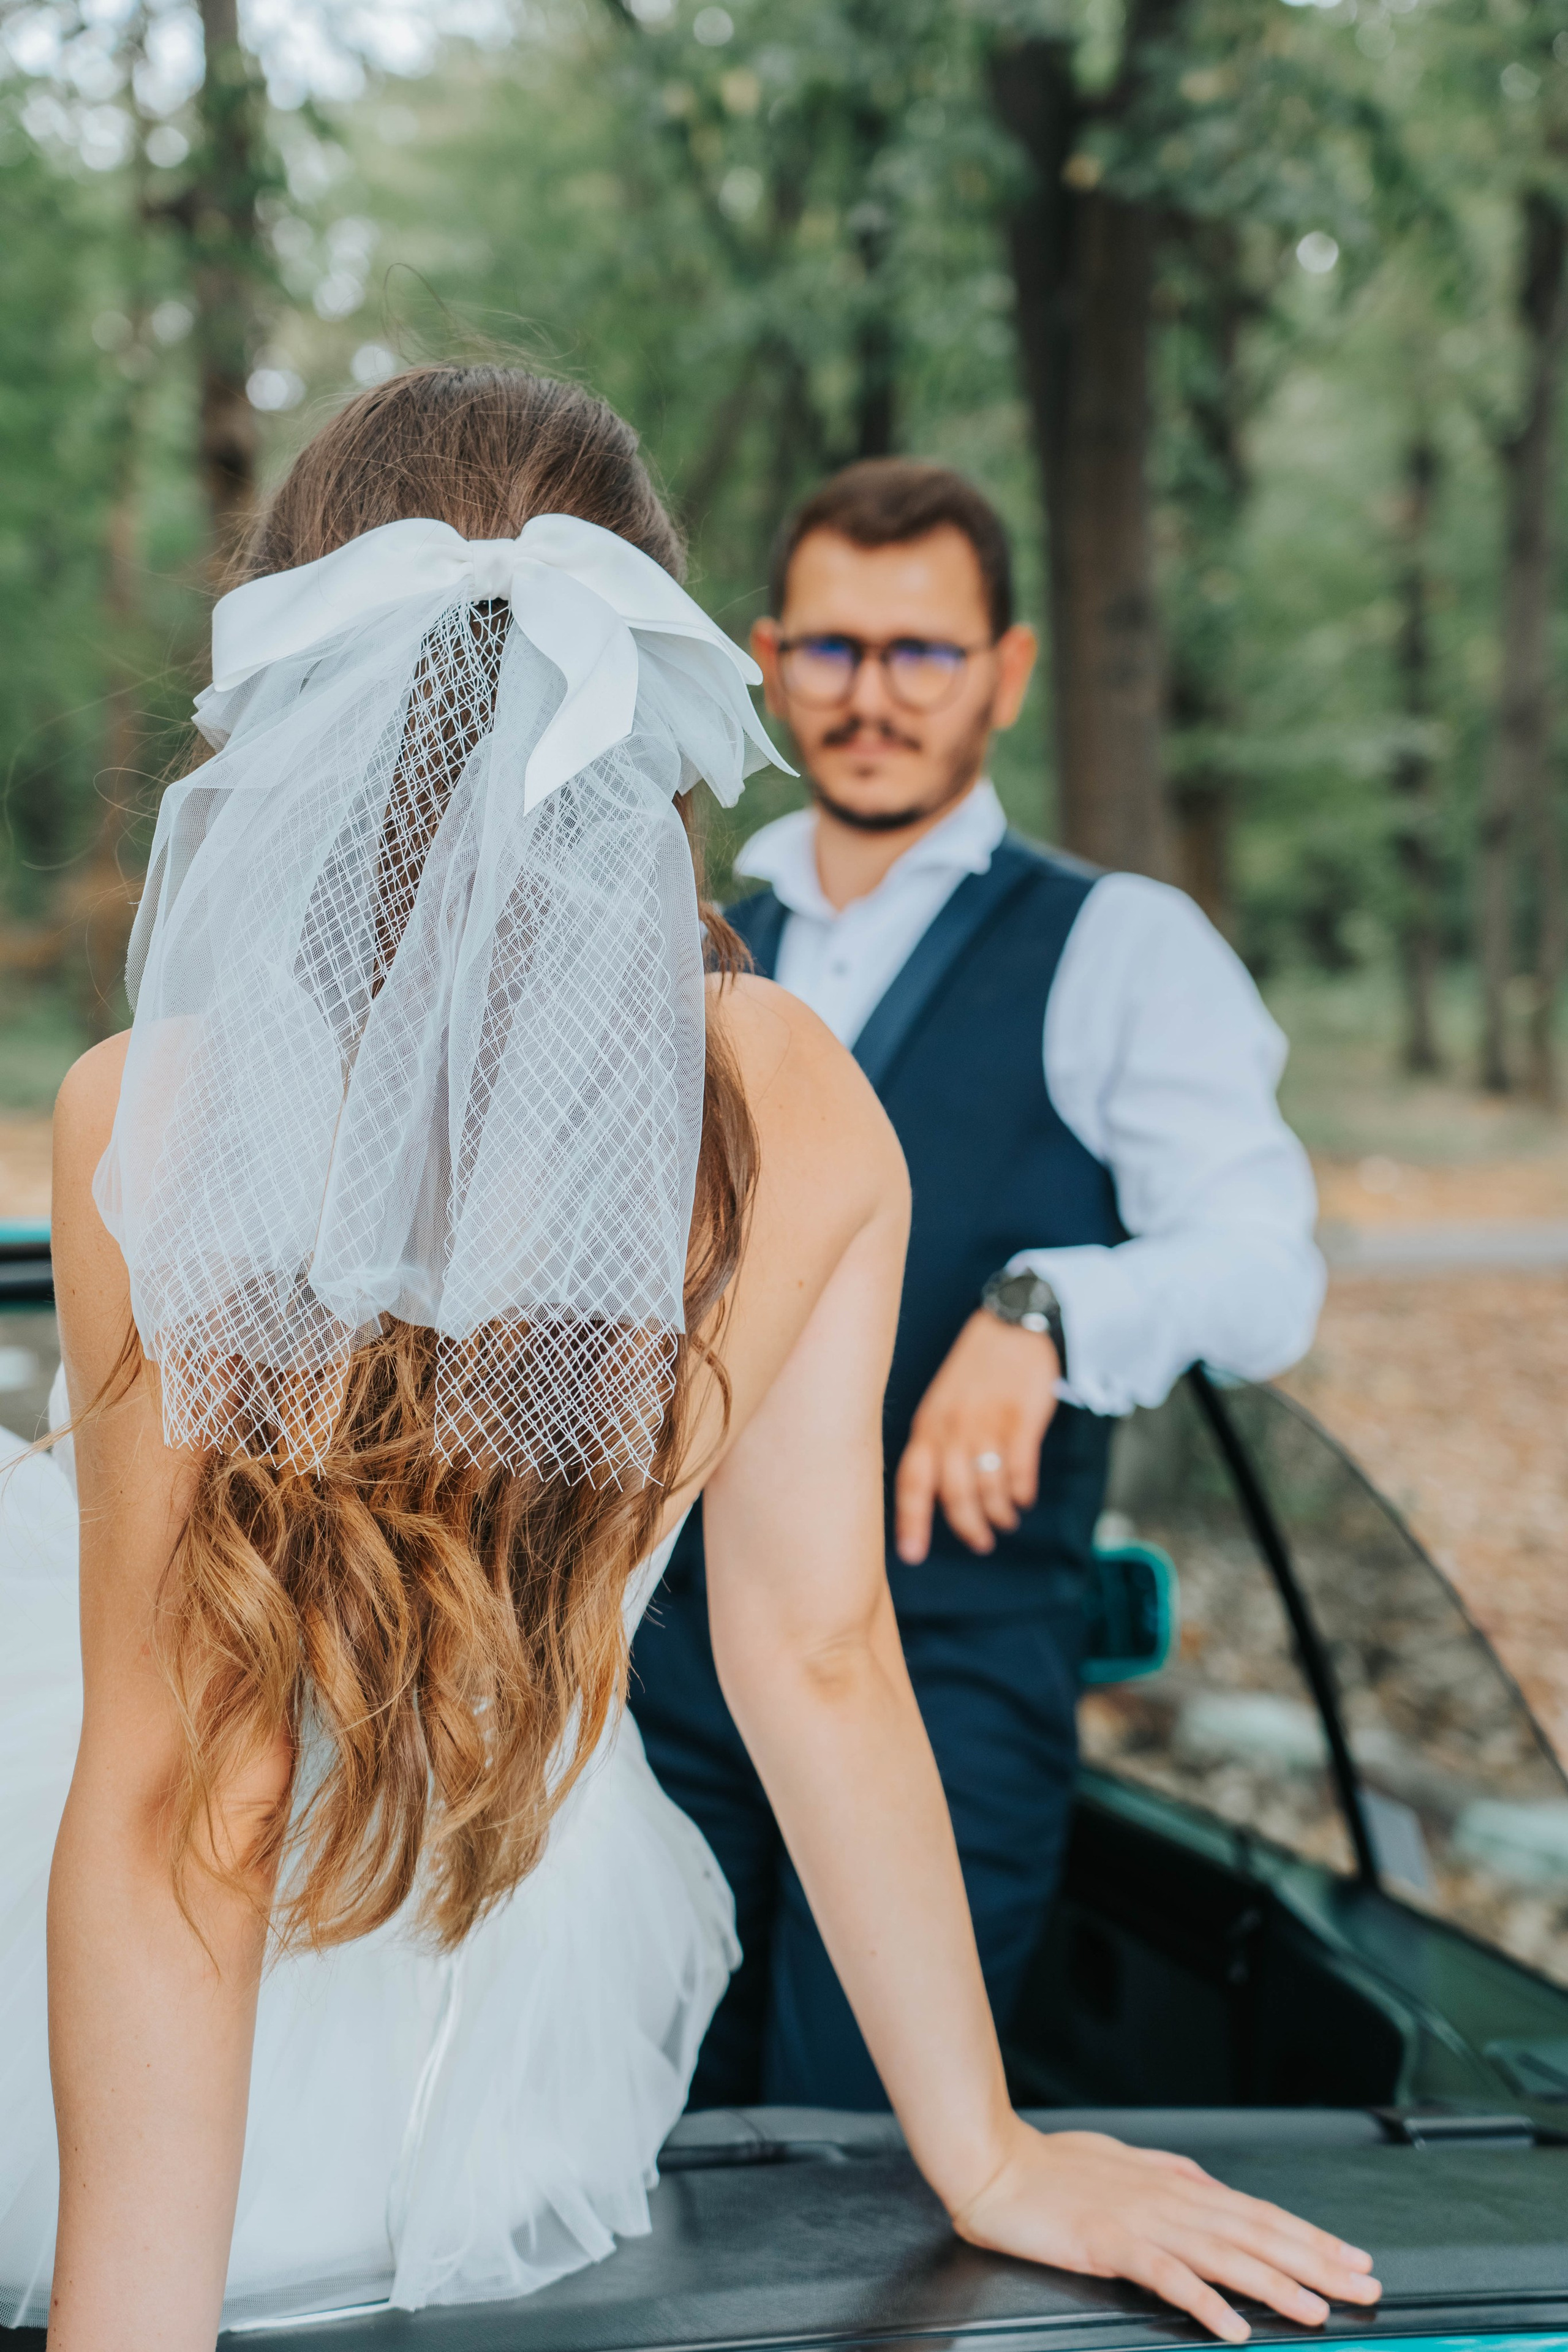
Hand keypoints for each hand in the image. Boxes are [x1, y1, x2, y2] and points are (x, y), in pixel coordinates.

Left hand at [894, 1309, 1059, 1562]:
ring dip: (998, 1513)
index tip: (911, 1555)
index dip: (910, 1521)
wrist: (1014, 1326)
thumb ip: (936, 1442)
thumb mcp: (942, 1401)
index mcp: (928, 1425)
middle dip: (967, 1527)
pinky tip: (1023, 1497)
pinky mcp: (1022, 1419)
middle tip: (980, 1543)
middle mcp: (953, 1427)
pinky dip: (1021, 1491)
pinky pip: (1019, 1470)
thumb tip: (932, 1492)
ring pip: (987, 1487)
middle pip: (954, 1494)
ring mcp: (988, 1423)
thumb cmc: (976, 1368)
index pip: (912, 1481)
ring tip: (1005, 1520)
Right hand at [949, 2120, 1381, 2342]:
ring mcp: (1142, 2221)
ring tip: (1317, 2309)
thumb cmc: (1052, 2167)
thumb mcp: (1122, 2162)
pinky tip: (1233, 2327)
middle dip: (1315, 2261)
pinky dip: (1204, 2301)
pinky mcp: (1110, 2243)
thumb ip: (1168, 2173)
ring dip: (1276, 2283)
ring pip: (1225, 2254)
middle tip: (1363, 2284)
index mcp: (1175, 2185)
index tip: (1352, 2257)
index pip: (1257, 2213)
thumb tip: (1207, 2182)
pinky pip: (1167, 2277)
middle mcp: (1170, 2200)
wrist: (995, 2165)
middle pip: (1256, 2233)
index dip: (1309, 2236)